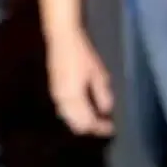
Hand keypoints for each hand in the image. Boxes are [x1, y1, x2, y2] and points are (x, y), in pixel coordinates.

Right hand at [47, 25, 114, 140]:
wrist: (61, 38)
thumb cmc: (81, 53)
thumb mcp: (98, 73)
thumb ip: (102, 94)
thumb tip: (105, 110)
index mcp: (74, 97)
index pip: (87, 122)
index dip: (100, 128)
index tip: (112, 128)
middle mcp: (62, 100)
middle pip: (76, 124)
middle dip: (90, 127)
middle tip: (104, 124)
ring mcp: (56, 95)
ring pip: (68, 118)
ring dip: (81, 121)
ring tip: (96, 118)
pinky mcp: (54, 89)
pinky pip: (64, 110)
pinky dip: (75, 114)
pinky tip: (84, 108)